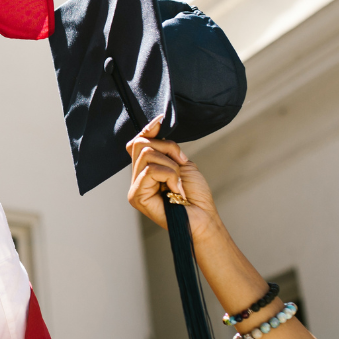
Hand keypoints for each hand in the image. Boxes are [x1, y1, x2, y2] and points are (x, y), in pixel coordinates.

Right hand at [126, 116, 224, 242]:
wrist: (203, 217)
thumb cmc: (195, 195)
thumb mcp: (181, 162)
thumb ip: (165, 148)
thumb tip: (154, 125)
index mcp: (146, 170)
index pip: (137, 143)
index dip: (147, 129)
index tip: (161, 120)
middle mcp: (137, 178)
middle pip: (140, 144)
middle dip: (167, 148)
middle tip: (181, 164)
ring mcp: (134, 187)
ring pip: (146, 154)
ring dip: (170, 165)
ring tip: (178, 182)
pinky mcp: (136, 196)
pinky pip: (150, 170)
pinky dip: (169, 176)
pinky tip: (175, 190)